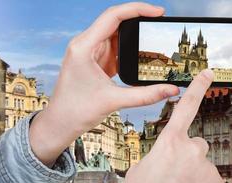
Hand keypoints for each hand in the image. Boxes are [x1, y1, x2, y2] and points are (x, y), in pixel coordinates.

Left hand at [29, 3, 178, 165]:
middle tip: (159, 24)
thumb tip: (171, 90)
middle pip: (115, 22)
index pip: (113, 16)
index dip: (138, 9)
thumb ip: (146, 95)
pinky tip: (140, 55)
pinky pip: (114, 48)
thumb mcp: (114, 100)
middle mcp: (85, 44)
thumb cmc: (76, 111)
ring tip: (153, 40)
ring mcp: (90, 52)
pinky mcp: (95, 61)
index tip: (159, 12)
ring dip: (134, 37)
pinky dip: (128, 50)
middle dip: (139, 20)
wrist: (60, 122)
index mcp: (84, 47)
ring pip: (116, 35)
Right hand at [122, 70, 223, 182]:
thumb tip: (164, 157)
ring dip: (193, 170)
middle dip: (188, 152)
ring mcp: (207, 167)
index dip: (198, 88)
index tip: (209, 74)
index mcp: (170, 142)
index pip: (187, 106)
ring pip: (201, 162)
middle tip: (175, 169)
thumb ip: (157, 155)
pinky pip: (209, 177)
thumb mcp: (141, 168)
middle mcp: (192, 150)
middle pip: (196, 143)